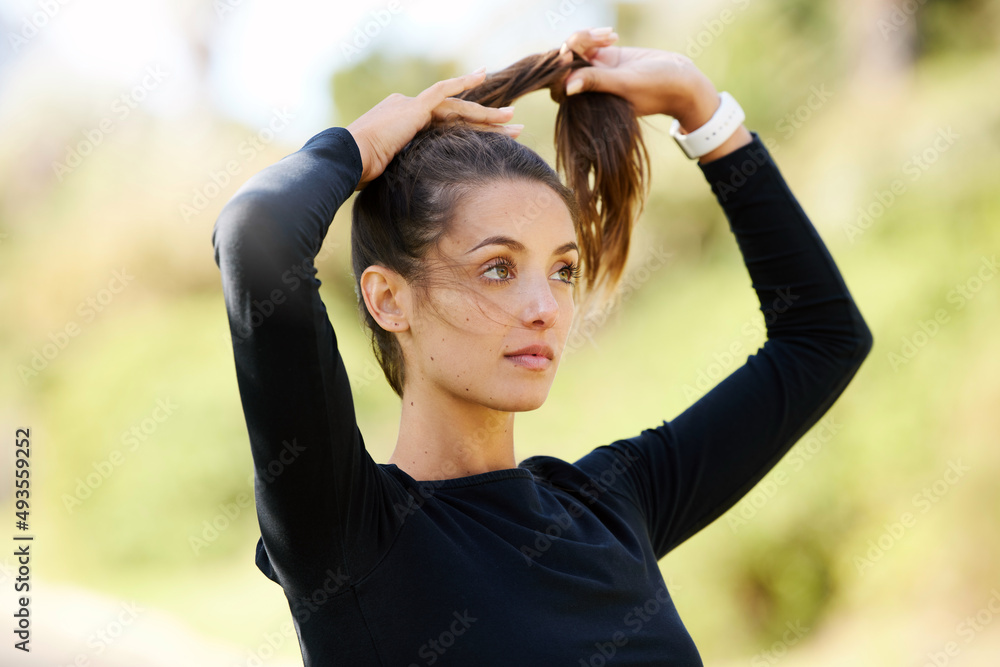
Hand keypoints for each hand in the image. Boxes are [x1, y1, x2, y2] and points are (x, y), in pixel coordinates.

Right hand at [346, 68, 521, 190]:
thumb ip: (405, 177)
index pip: (443, 127)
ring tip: (513, 120)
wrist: (348, 160)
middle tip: (513, 127)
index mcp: (401, 125)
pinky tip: (483, 76)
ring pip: (458, 109)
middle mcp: (407, 110)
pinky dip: (462, 83)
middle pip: (456, 118)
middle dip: (486, 123)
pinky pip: (443, 91)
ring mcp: (411, 106)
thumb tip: (412, 200)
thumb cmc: (362, 175)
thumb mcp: (390, 177)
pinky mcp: (414, 107)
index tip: (486, 138)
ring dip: (486, 115)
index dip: (467, 133)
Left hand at [558, 27, 718, 128]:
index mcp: (589, 103)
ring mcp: (597, 72)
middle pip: (565, 65)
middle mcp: (590, 89)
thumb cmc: (657, 88)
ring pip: (575, 51)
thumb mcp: (626, 84)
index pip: (560, 86)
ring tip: (608, 35)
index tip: (568, 53)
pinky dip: (594, 35)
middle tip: (596, 37)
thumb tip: (567, 87)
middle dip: (574, 46)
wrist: (682, 81)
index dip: (559, 68)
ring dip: (585, 38)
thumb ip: (597, 83)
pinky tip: (612, 36)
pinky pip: (587, 44)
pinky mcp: (606, 58)